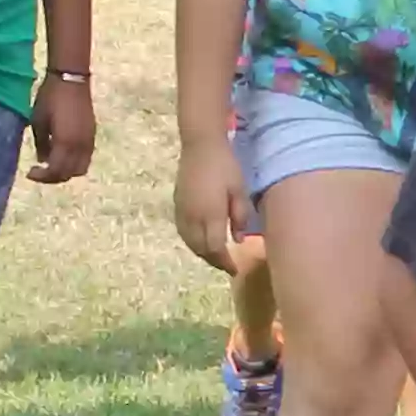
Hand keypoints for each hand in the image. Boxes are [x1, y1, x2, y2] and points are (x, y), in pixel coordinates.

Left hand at [29, 75, 95, 184]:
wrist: (71, 79)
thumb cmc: (50, 98)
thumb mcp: (38, 121)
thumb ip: (41, 144)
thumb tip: (43, 160)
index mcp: (64, 143)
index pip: (55, 171)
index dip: (42, 177)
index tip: (30, 172)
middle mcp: (80, 146)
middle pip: (69, 173)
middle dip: (53, 177)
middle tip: (40, 172)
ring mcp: (89, 141)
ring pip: (81, 168)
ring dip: (66, 171)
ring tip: (53, 165)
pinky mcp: (92, 135)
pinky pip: (86, 158)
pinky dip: (75, 162)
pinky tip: (63, 154)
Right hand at [174, 142, 251, 272]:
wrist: (200, 145)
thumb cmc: (225, 166)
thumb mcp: (239, 190)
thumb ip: (239, 216)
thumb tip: (237, 240)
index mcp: (210, 214)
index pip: (215, 248)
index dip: (224, 262)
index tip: (234, 269)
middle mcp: (193, 217)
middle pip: (200, 249)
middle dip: (213, 260)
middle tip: (226, 265)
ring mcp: (182, 211)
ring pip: (189, 242)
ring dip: (201, 253)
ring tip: (215, 256)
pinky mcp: (176, 205)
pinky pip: (182, 232)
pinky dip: (191, 242)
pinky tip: (200, 240)